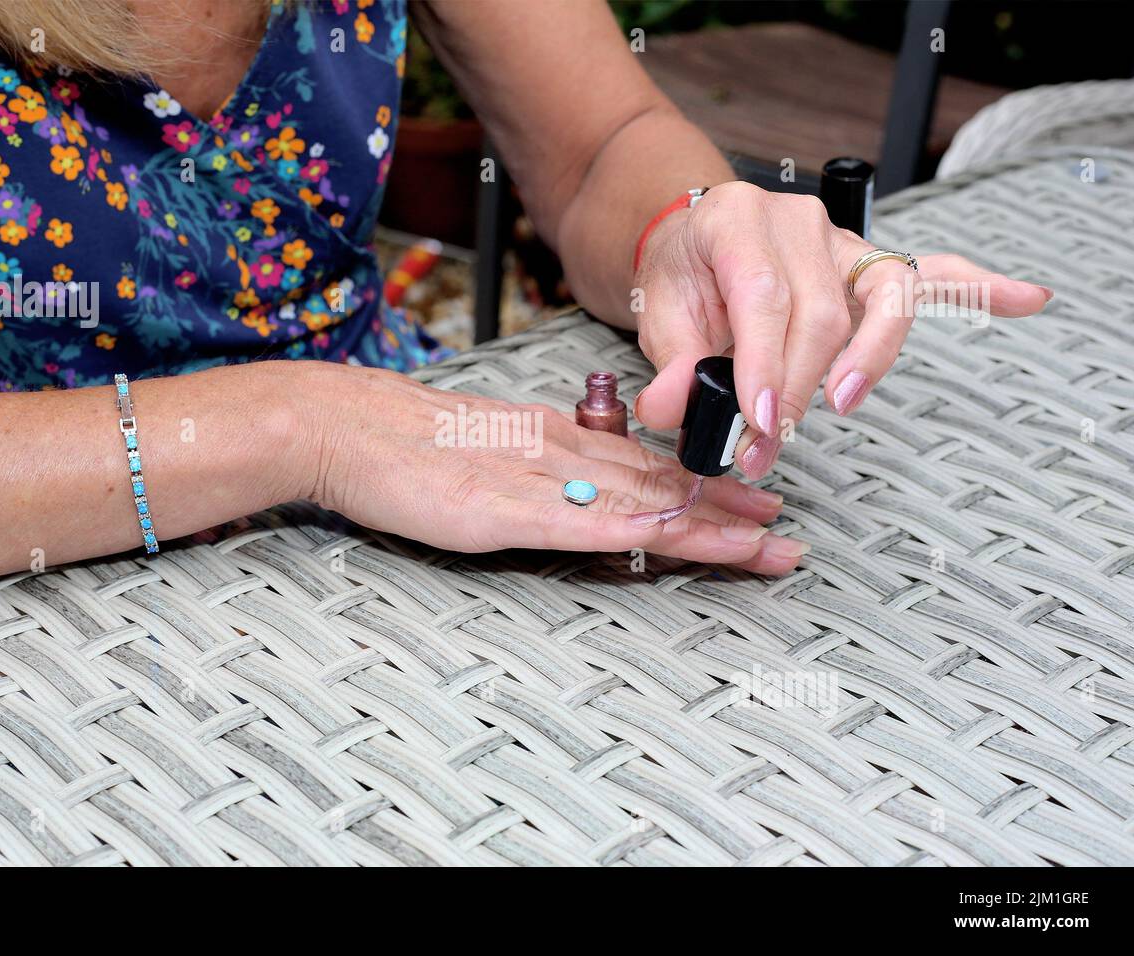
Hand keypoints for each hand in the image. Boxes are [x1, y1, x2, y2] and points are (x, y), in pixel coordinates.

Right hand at [303, 362, 807, 574]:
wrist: (348, 426)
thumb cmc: (403, 442)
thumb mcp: (483, 451)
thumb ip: (532, 470)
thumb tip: (572, 494)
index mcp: (556, 440)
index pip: (646, 468)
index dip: (704, 490)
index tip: (750, 509)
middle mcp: (561, 455)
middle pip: (661, 487)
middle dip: (729, 514)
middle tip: (785, 536)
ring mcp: (538, 481)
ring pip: (640, 504)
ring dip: (707, 528)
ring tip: (763, 546)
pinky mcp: (507, 509)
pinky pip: (586, 522)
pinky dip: (640, 530)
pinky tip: (678, 537)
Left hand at [632, 181, 1052, 476]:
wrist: (692, 241)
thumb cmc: (682, 277)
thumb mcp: (657, 317)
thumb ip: (669, 366)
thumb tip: (670, 411)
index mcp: (736, 221)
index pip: (763, 296)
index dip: (766, 364)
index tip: (759, 423)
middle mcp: (797, 221)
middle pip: (821, 309)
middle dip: (798, 388)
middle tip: (767, 448)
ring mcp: (843, 240)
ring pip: (882, 295)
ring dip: (870, 358)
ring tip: (844, 402)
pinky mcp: (870, 265)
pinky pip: (934, 273)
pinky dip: (979, 288)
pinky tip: (1025, 299)